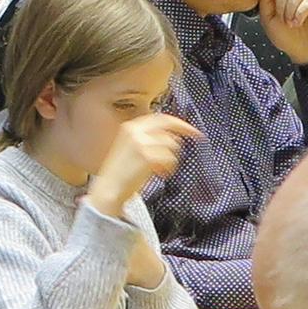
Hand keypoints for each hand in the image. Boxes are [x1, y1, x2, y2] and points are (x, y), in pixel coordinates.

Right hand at [84, 111, 200, 219]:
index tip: (190, 129)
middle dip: (186, 128)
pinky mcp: (146, 155)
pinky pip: (170, 159)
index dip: (177, 122)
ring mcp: (140, 142)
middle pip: (168, 123)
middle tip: (198, 136)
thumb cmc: (121, 174)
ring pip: (171, 144)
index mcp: (130, 127)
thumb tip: (170, 136)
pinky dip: (169, 168)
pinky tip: (160, 174)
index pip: (159, 118)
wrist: (109, 190)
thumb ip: (147, 139)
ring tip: (161, 170)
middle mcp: (134, 131)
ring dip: (171, 159)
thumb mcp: (131, 149)